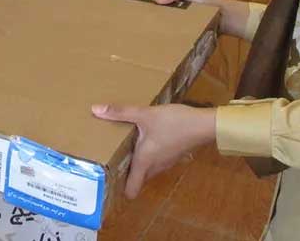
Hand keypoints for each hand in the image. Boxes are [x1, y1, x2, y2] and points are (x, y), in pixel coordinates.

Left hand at [92, 103, 215, 198]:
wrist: (203, 124)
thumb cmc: (173, 122)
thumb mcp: (144, 114)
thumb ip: (120, 112)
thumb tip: (95, 109)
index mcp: (144, 162)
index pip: (131, 189)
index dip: (119, 189)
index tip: (108, 183)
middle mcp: (155, 166)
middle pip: (138, 178)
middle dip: (126, 174)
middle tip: (111, 161)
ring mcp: (166, 162)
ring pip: (147, 169)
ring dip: (138, 163)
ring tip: (125, 149)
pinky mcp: (174, 154)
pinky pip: (157, 161)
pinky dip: (149, 155)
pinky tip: (145, 139)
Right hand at [156, 0, 249, 38]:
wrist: (224, 18)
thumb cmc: (206, 3)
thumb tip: (156, 0)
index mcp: (182, 3)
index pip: (166, 7)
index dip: (157, 11)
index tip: (146, 18)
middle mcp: (185, 15)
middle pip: (169, 20)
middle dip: (161, 25)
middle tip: (150, 33)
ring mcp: (190, 27)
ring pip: (175, 31)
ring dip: (169, 35)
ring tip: (158, 42)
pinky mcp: (195, 37)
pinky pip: (184, 40)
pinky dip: (179, 42)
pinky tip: (172, 47)